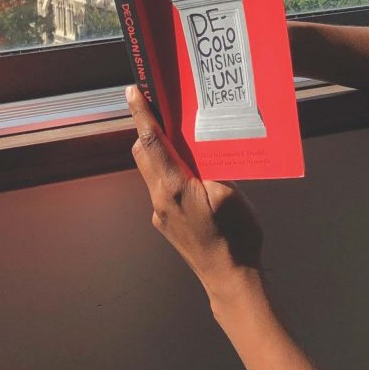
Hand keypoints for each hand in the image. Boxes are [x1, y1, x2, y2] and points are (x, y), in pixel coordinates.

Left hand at [125, 86, 263, 301]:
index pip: (152, 141)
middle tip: (162, 108)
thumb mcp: (230, 193)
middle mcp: (159, 199)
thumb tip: (198, 150)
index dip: (142, 113)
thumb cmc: (236, 236)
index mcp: (173, 187)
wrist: (230, 278)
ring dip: (160, 151)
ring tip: (181, 138)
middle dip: (148, 129)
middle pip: (144, 154)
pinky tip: (192, 172)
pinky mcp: (166, 223)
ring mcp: (160, 213)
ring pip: (151, 171)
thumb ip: (210, 167)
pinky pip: (161, 187)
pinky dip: (170, 171)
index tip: (133, 91)